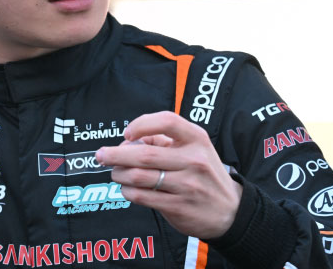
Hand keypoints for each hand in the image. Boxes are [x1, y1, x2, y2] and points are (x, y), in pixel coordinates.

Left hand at [96, 111, 241, 239]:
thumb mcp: (195, 148)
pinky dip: (128, 192)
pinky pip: (142, 197)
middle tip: (101, 155)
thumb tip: (128, 141)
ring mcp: (187, 185)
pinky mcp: (178, 206)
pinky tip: (126, 189)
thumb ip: (164, 140)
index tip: (127, 133)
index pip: (167, 121)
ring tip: (115, 173)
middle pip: (145, 155)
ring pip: (139, 177)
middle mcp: (193, 160)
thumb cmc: (204, 173)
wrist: (231, 211)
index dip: (142, 124)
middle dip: (116, 154)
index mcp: (197, 139)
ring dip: (119, 174)